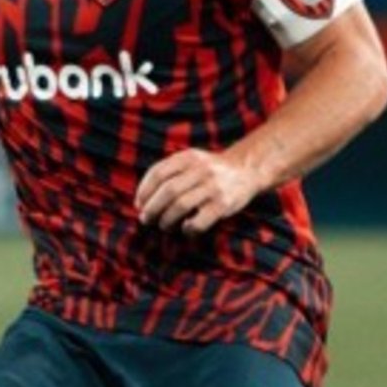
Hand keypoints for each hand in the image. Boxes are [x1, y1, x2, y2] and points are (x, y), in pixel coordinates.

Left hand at [136, 147, 258, 234]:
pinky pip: (199, 221)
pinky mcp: (224, 204)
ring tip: (163, 226)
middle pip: (167, 191)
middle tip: (146, 219)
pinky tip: (185, 229)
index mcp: (188, 157)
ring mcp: (213, 187)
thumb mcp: (190, 160)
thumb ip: (168, 172)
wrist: (247, 170)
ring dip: (166, 220)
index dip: (144, 191)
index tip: (139, 205)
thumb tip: (141, 200)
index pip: (158, 173)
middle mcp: (201, 169)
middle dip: (152, 208)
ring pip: (180, 206)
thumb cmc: (209, 170)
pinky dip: (187, 229)